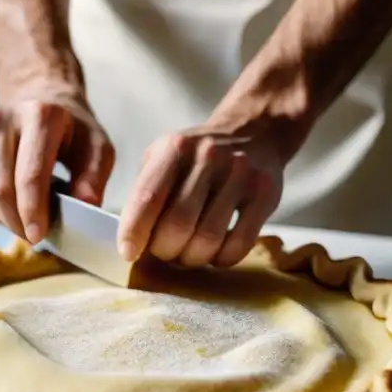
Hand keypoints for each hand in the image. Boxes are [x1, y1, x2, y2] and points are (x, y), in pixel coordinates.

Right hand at [0, 89, 114, 242]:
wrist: (41, 102)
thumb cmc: (71, 132)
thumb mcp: (97, 148)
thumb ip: (93, 178)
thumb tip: (84, 207)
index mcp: (39, 115)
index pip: (29, 174)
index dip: (33, 211)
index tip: (39, 236)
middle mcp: (0, 118)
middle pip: (0, 188)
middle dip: (16, 222)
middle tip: (34, 237)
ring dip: (4, 220)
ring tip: (25, 221)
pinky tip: (9, 208)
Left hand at [117, 118, 300, 267]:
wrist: (254, 133)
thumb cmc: (196, 158)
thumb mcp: (163, 157)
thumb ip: (144, 192)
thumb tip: (127, 240)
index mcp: (175, 148)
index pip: (148, 197)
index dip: (134, 231)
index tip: (128, 253)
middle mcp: (208, 157)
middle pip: (178, 225)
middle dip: (165, 251)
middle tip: (165, 252)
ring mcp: (240, 174)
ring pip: (208, 239)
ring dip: (192, 258)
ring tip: (188, 254)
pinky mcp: (265, 194)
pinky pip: (239, 244)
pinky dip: (221, 259)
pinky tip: (216, 253)